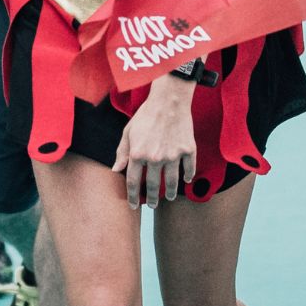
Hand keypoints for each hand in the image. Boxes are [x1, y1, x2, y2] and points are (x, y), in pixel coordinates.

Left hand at [111, 78, 196, 207]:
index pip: (134, 182)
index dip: (133, 196)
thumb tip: (116, 170)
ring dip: (169, 192)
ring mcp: (173, 155)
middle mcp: (155, 158)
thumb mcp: (128, 132)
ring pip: (171, 181)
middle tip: (153, 205)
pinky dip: (188, 175)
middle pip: (153, 185)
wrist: (169, 100)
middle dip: (152, 198)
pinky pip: (189, 168)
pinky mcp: (188, 150)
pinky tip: (186, 180)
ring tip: (168, 197)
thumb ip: (122, 152)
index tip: (134, 205)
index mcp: (138, 154)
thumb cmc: (146, 114)